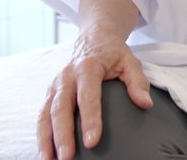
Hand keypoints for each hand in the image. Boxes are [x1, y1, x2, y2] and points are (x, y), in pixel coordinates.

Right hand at [37, 27, 152, 159]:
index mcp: (87, 68)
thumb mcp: (130, 61)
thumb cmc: (113, 53)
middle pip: (61, 108)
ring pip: (45, 114)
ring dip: (46, 139)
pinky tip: (45, 153)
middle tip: (68, 158)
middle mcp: (66, 77)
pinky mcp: (49, 94)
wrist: (93, 39)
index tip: (92, 141)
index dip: (90, 119)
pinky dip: (41, 136)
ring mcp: (54, 86)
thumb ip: (137, 82)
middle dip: (62, 135)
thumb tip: (145, 104)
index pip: (88, 96)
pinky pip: (42, 116)